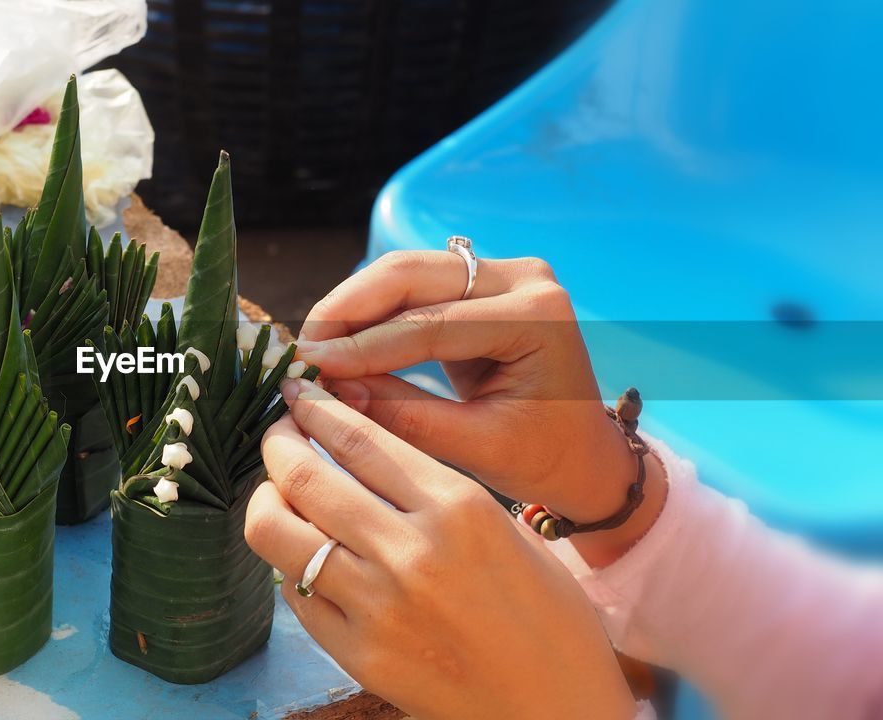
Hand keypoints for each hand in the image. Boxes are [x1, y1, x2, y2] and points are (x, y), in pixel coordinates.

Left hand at [248, 380, 634, 718]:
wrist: (558, 711)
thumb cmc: (547, 617)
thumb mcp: (505, 529)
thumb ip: (434, 488)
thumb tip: (360, 447)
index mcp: (459, 508)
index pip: (359, 438)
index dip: (315, 407)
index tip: (297, 391)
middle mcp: (412, 552)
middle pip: (304, 474)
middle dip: (277, 441)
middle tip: (278, 432)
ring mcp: (378, 607)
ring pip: (277, 530)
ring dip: (267, 498)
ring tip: (277, 491)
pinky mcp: (358, 655)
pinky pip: (295, 594)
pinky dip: (291, 565)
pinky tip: (304, 555)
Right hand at [295, 251, 665, 563]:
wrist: (586, 455)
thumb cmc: (543, 459)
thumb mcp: (475, 447)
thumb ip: (403, 416)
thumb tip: (326, 393)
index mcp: (537, 317)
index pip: (431, 324)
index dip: (363, 345)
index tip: (310, 367)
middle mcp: (524, 278)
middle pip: (411, 273)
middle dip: (348, 309)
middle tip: (302, 350)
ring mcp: (504, 274)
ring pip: (405, 272)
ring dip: (353, 307)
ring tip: (314, 349)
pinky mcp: (483, 283)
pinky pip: (414, 286)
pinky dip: (373, 313)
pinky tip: (340, 341)